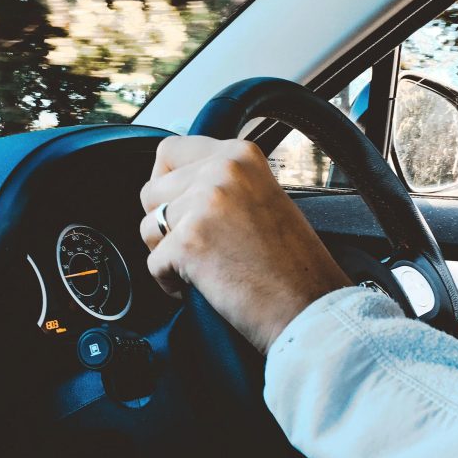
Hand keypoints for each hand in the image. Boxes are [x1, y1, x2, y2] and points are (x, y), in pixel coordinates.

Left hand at [140, 136, 350, 353]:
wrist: (309, 308)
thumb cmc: (293, 265)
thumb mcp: (262, 197)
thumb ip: (222, 182)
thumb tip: (175, 184)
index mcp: (240, 155)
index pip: (169, 150)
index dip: (165, 182)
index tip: (179, 206)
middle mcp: (221, 170)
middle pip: (151, 190)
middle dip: (164, 223)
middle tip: (198, 246)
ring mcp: (204, 204)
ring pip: (148, 226)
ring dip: (166, 253)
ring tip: (204, 267)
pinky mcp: (188, 242)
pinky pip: (153, 263)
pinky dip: (170, 282)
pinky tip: (204, 286)